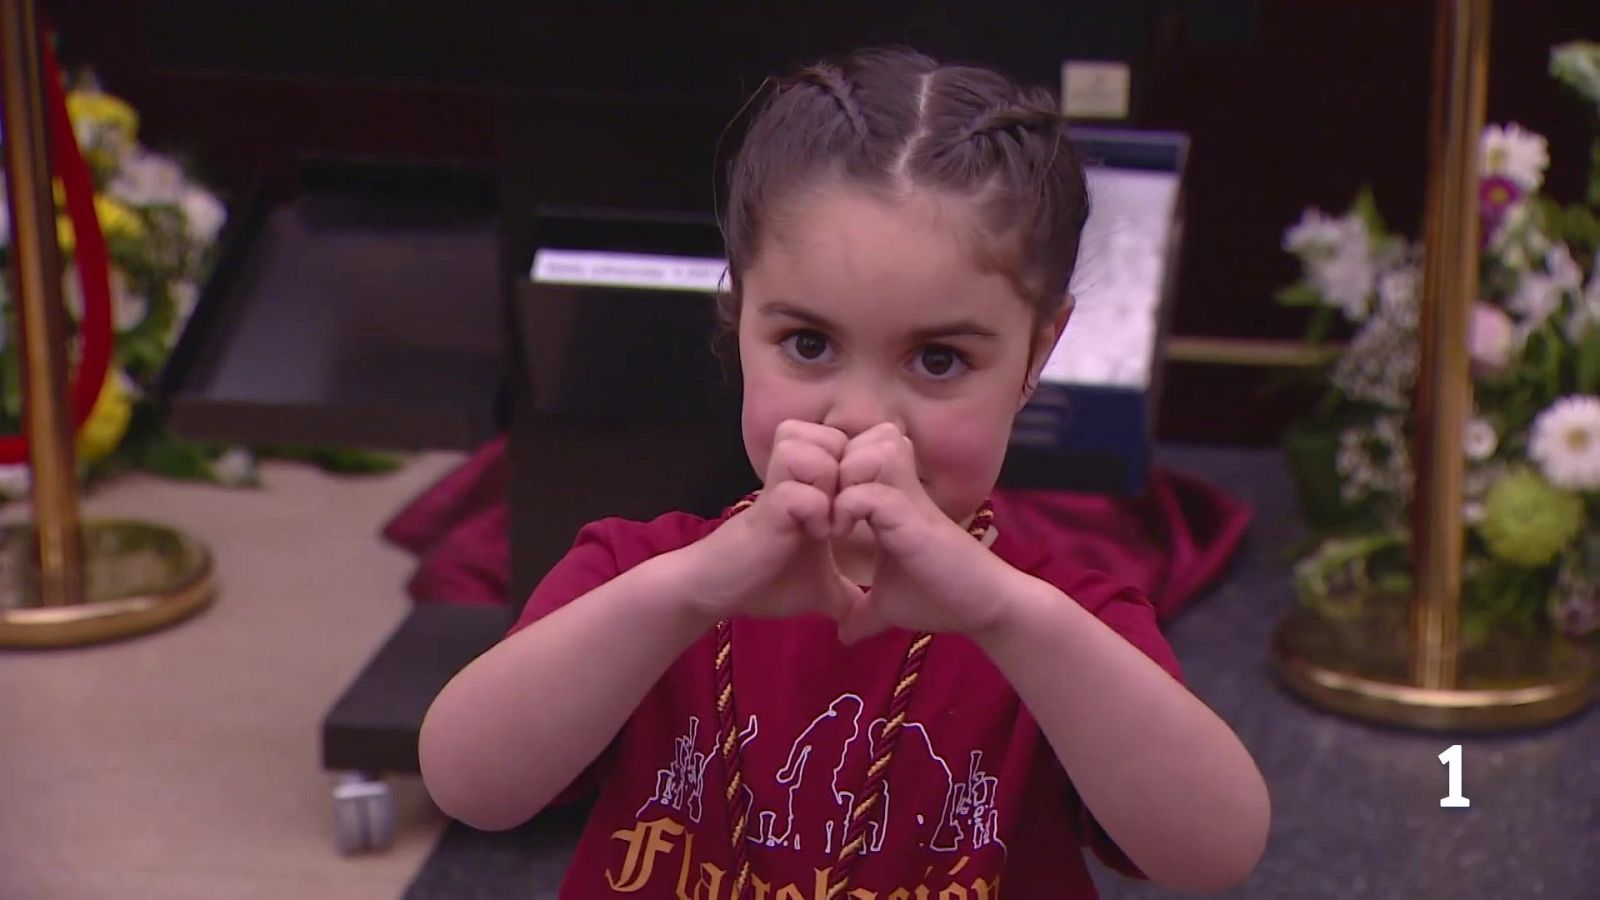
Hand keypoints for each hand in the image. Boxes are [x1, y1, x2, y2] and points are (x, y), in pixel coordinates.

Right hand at [683, 420, 864, 621]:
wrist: (718, 592)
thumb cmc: (766, 583)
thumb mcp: (820, 588)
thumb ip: (845, 592)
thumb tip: (868, 613)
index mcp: (812, 487)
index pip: (851, 443)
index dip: (863, 470)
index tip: (864, 511)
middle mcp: (795, 478)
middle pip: (835, 435)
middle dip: (850, 471)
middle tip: (851, 511)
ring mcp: (779, 489)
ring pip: (814, 450)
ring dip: (829, 484)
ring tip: (833, 521)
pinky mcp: (767, 509)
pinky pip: (798, 491)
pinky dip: (814, 511)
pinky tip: (815, 536)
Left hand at [831, 423, 1018, 643]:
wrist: (983, 609)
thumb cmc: (940, 599)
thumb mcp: (888, 605)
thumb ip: (863, 612)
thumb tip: (843, 634)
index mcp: (892, 499)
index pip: (858, 450)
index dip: (832, 470)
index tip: (817, 509)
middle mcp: (901, 489)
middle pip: (864, 436)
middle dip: (834, 464)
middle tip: (822, 505)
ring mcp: (909, 499)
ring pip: (869, 449)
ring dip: (842, 478)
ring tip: (832, 516)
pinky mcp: (913, 518)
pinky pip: (871, 491)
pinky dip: (848, 507)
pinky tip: (841, 534)